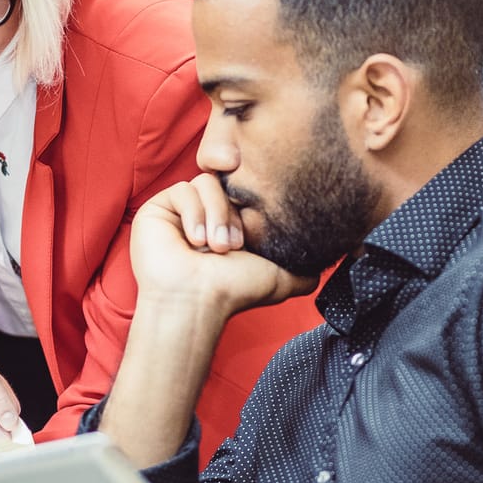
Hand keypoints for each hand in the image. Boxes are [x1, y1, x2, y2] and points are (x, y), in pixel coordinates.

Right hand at [128, 175, 316, 316]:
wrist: (197, 299)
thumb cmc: (233, 290)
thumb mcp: (278, 278)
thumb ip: (303, 271)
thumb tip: (323, 267)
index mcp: (229, 224)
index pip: (245, 192)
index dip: (249, 208)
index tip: (249, 238)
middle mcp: (206, 215)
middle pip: (226, 183)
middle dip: (232, 215)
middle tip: (232, 246)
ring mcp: (181, 211)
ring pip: (206, 183)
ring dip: (215, 216)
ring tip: (213, 247)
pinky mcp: (159, 208)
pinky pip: (183, 189)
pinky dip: (193, 214)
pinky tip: (193, 241)